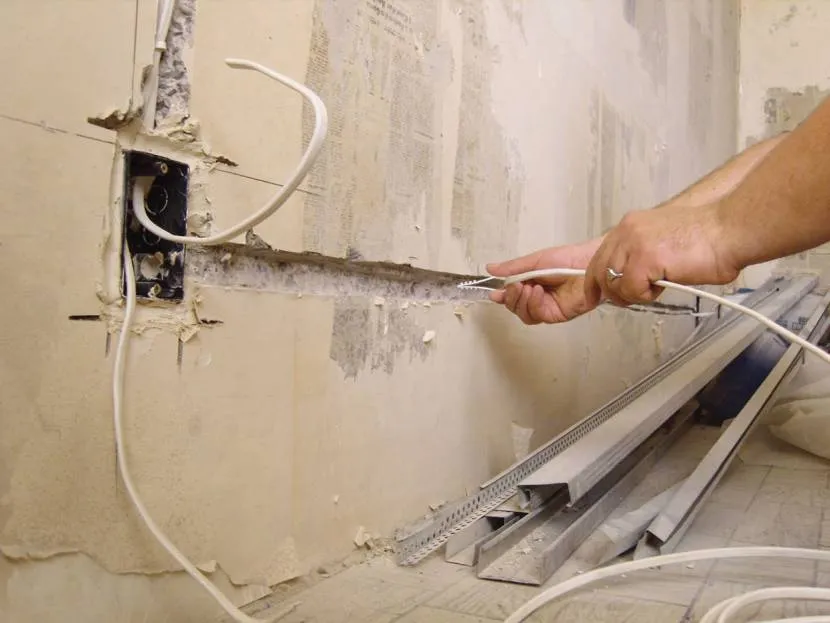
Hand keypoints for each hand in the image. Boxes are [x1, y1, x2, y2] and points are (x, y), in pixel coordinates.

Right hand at [486, 237, 602, 323]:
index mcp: (530, 283)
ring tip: (527, 287)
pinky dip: (534, 304)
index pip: (512, 295)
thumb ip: (513, 268)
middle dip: (511, 298)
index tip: (494, 294)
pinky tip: (537, 292)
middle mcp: (537, 297)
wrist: (588, 262)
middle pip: (516, 307)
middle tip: (514, 287)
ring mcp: (547, 307)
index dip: (503, 296)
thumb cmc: (566, 258)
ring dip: (521, 302)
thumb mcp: (535, 260)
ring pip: (525, 314)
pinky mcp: (557, 314)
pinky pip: (539, 315)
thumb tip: (490, 268)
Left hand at [584, 202, 740, 306]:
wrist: (730, 231)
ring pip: (614, 284)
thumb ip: (641, 256)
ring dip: (635, 293)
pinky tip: (665, 284)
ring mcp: (634, 244)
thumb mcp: (662, 244)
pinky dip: (647, 295)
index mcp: (630, 226)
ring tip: (660, 285)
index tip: (593, 295)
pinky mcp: (644, 259)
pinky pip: (631, 290)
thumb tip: (630, 278)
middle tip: (636, 296)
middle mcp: (627, 231)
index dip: (595, 280)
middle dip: (614, 292)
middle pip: (600, 273)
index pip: (599, 257)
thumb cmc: (708, 240)